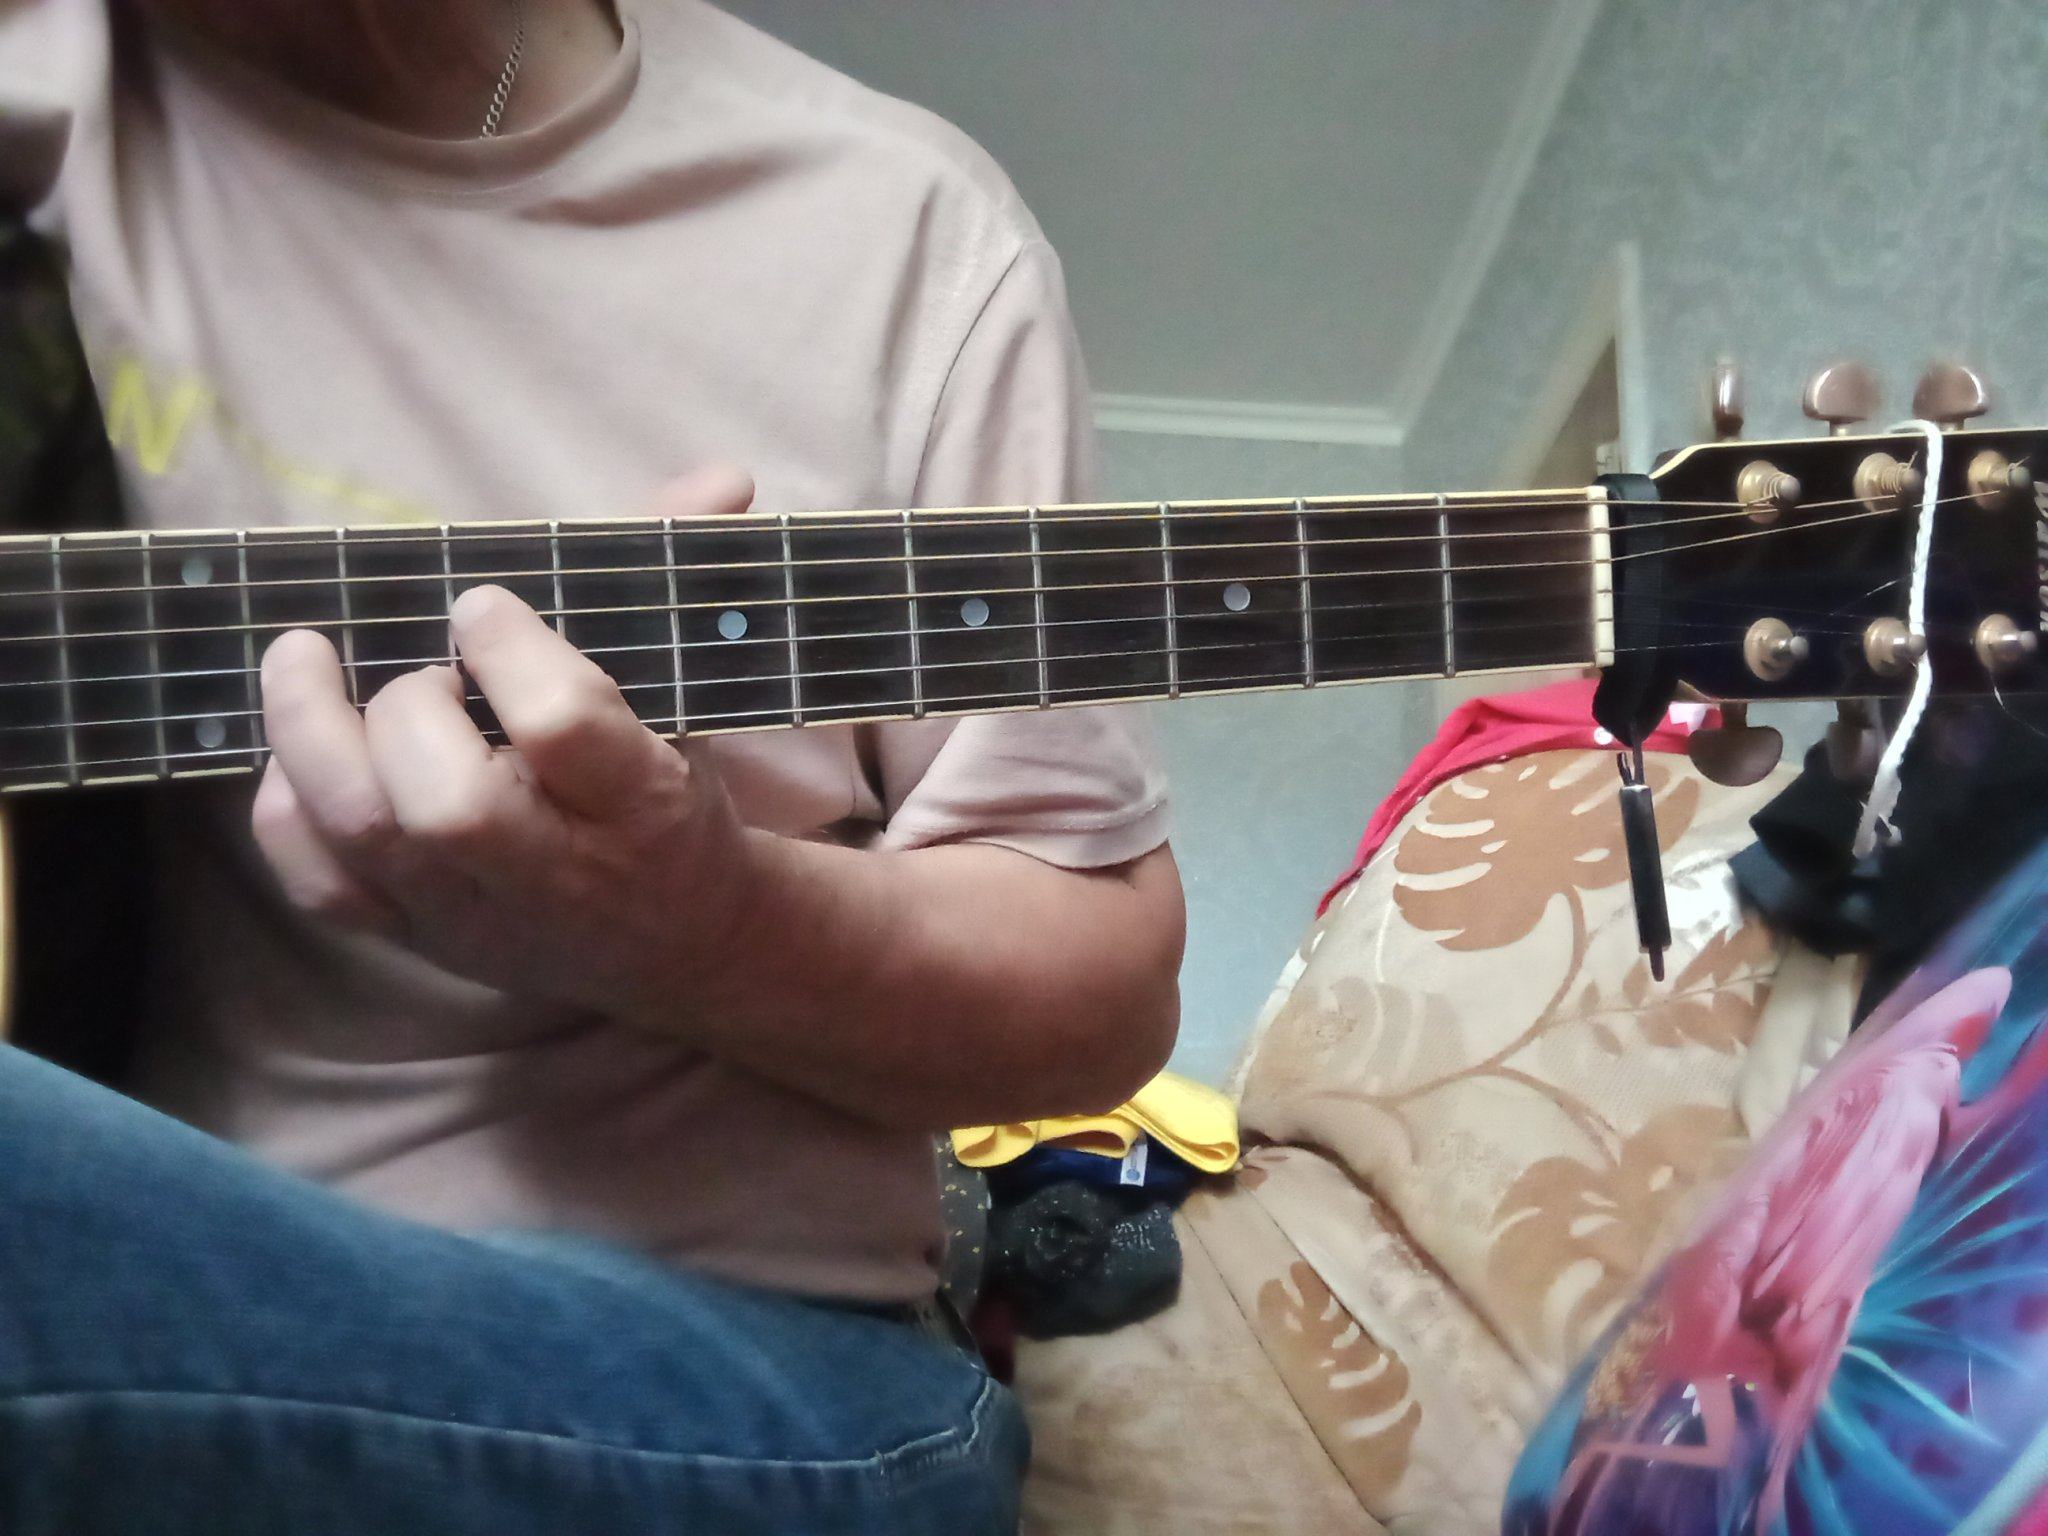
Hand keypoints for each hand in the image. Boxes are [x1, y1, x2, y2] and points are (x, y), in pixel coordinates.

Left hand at [251, 468, 770, 1017]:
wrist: (681, 943)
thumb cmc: (674, 796)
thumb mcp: (690, 696)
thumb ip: (678, 578)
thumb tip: (724, 475)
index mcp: (644, 803)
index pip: (562, 725)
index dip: (506, 647)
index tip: (480, 604)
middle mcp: (557, 873)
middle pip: (449, 802)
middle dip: (409, 706)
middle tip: (422, 670)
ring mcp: (477, 913)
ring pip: (368, 837)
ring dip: (315, 734)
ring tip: (306, 662)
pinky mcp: (418, 939)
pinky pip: (322, 886)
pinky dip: (287, 811)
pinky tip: (304, 756)